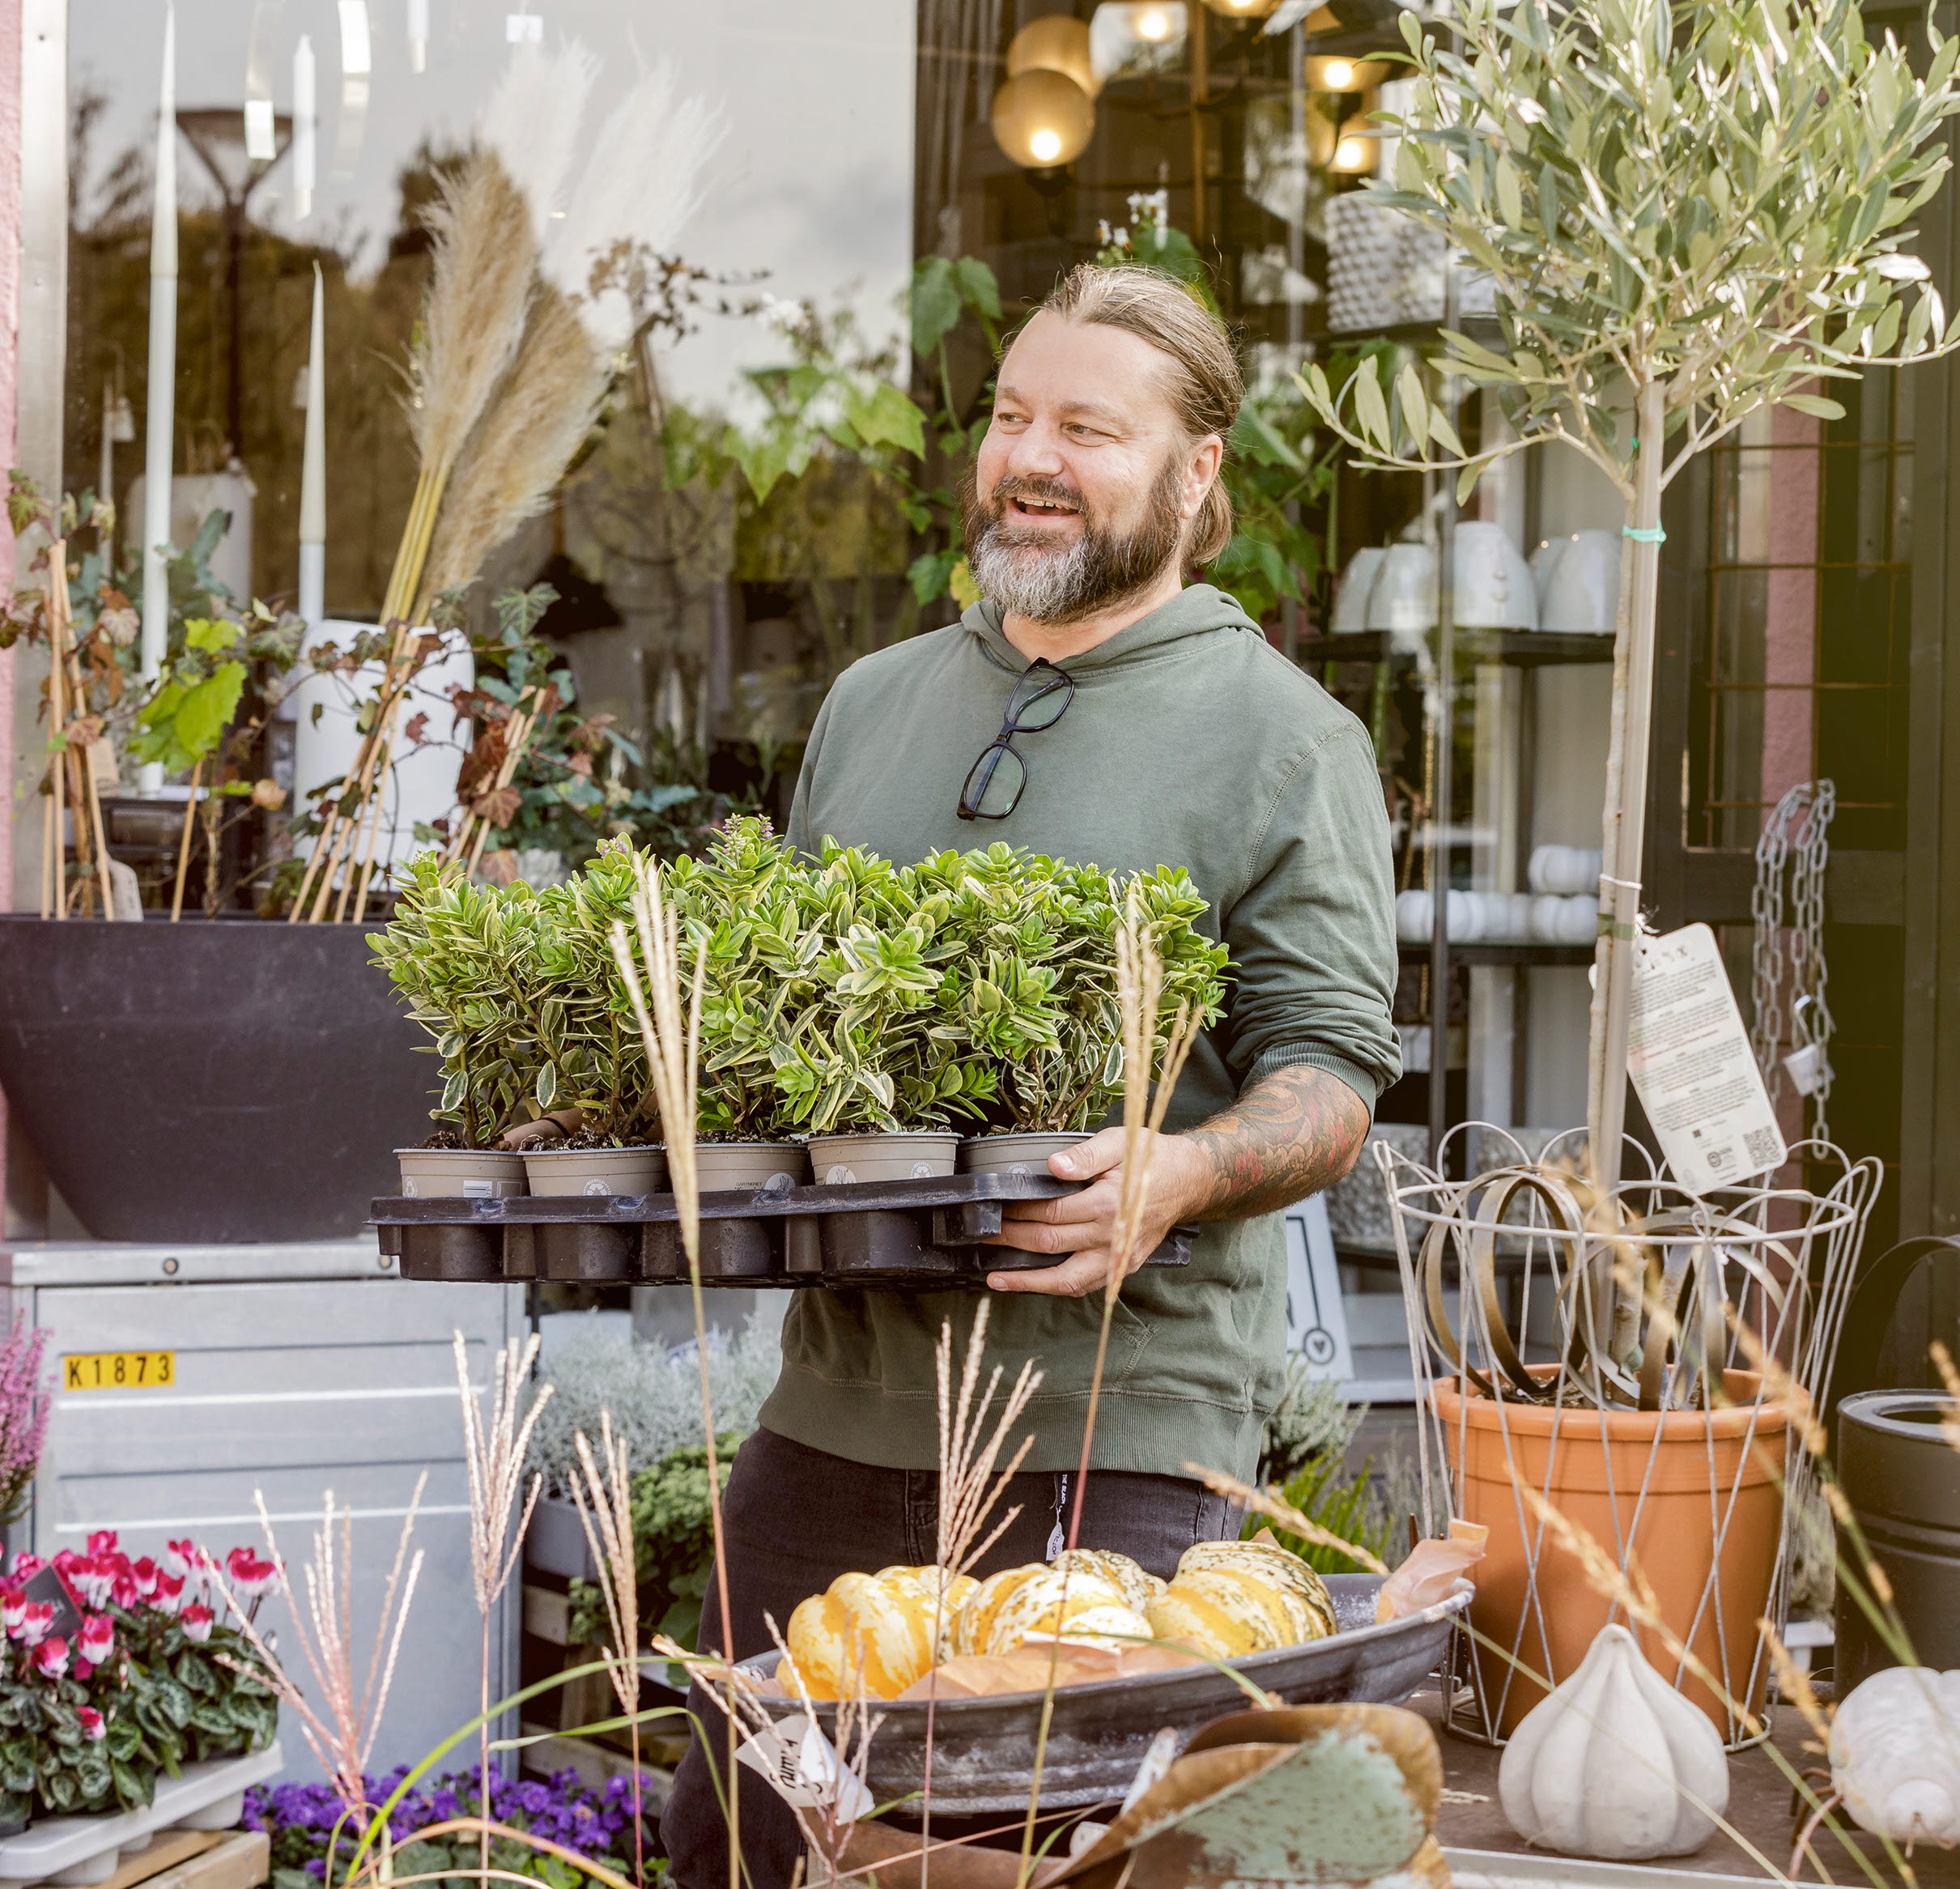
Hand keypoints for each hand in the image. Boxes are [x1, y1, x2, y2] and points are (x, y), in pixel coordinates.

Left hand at [980, 1127, 1205, 1298]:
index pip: (1050, 1212)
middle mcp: (1111, 1237)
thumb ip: (1085, 1155)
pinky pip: (1085, 1286)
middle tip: (983, 1235)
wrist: (1188, 1180)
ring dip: (1027, 1281)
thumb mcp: (1120, 1142)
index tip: (997, 1205)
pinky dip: (1055, 1288)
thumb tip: (1053, 1166)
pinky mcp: (1122, 1267)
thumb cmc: (1151, 1157)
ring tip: (995, 1279)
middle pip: (1050, 1244)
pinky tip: (1032, 1285)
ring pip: (1065, 1279)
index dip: (1020, 1210)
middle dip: (1012, 1240)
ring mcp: (1118, 1258)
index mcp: (1108, 1204)